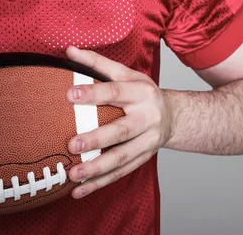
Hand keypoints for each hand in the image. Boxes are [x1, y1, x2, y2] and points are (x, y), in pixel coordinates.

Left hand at [65, 46, 172, 198]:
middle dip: (97, 138)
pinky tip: (79, 191)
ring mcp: (148, 141)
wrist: (174, 116)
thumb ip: (97, 63)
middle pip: (122, 130)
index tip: (70, 95)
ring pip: (122, 157)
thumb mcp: (126, 73)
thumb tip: (69, 51)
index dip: (93, 93)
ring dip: (97, 168)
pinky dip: (100, 183)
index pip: (115, 91)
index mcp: (141, 92)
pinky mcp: (144, 158)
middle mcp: (147, 117)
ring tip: (73, 174)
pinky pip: (121, 173)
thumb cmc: (142, 92)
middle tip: (72, 144)